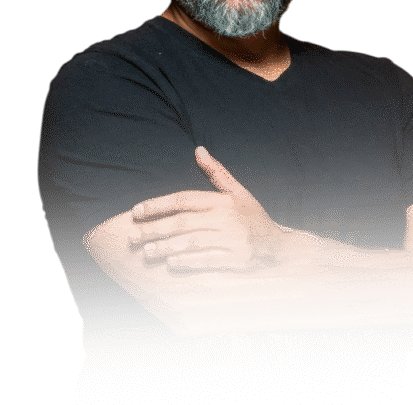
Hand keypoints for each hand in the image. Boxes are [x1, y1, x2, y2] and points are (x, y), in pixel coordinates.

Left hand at [130, 147, 285, 270]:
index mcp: (223, 200)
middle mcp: (227, 218)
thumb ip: (216, 173)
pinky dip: (187, 262)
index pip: (184, 199)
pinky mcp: (237, 260)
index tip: (136, 212)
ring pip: (191, 243)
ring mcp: (232, 240)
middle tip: (131, 236)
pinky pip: (206, 261)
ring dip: (166, 247)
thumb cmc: (254, 217)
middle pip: (183, 223)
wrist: (280, 246)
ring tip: (145, 251)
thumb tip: (198, 149)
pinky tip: (170, 263)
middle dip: (154, 229)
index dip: (158, 205)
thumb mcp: (238, 192)